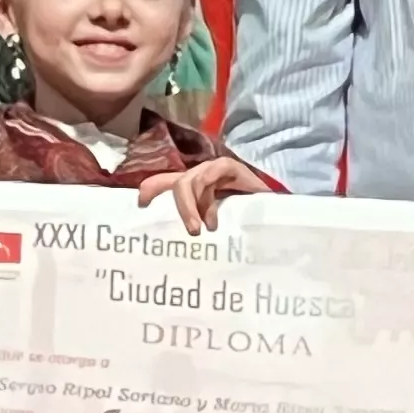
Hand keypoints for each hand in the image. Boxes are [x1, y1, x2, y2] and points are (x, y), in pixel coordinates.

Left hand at [143, 154, 272, 235]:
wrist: (272, 213)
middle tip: (192, 231)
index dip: (150, 189)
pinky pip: (212, 172)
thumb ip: (195, 225)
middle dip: (180, 207)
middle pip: (176, 184)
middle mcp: (198, 177)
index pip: (163, 183)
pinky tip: (213, 213)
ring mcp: (212, 170)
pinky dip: (209, 190)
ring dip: (193, 205)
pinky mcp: (228, 167)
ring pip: (191, 181)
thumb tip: (176, 246)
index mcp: (190, 189)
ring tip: (203, 228)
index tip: (141, 205)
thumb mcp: (212, 226)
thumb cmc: (241, 222)